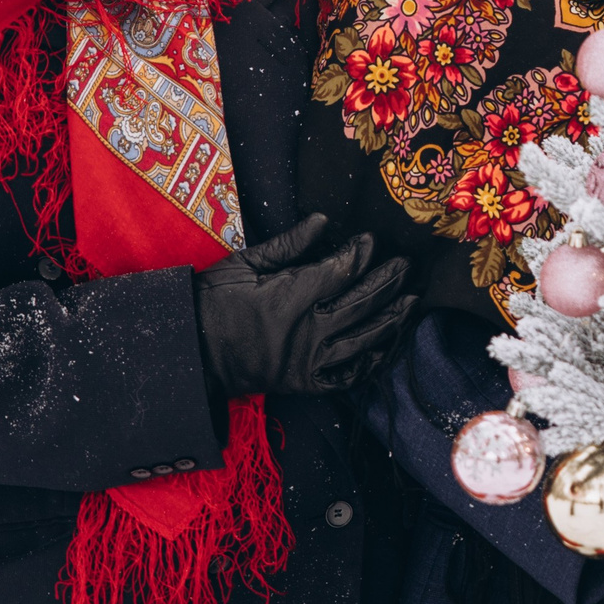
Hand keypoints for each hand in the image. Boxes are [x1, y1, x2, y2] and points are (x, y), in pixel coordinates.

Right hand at [195, 214, 415, 396]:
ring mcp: (307, 360)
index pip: (341, 272)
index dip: (361, 254)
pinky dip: (369, 363)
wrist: (192, 351)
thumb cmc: (213, 301)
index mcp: (289, 297)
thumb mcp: (244, 263)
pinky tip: (384, 347)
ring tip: (411, 302)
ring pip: (363, 340)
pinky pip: (347, 377)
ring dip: (392, 320)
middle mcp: (305, 331)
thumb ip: (288, 244)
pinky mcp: (304, 383)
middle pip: (361, 303)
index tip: (371, 240)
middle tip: (407, 266)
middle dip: (388, 282)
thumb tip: (324, 220)